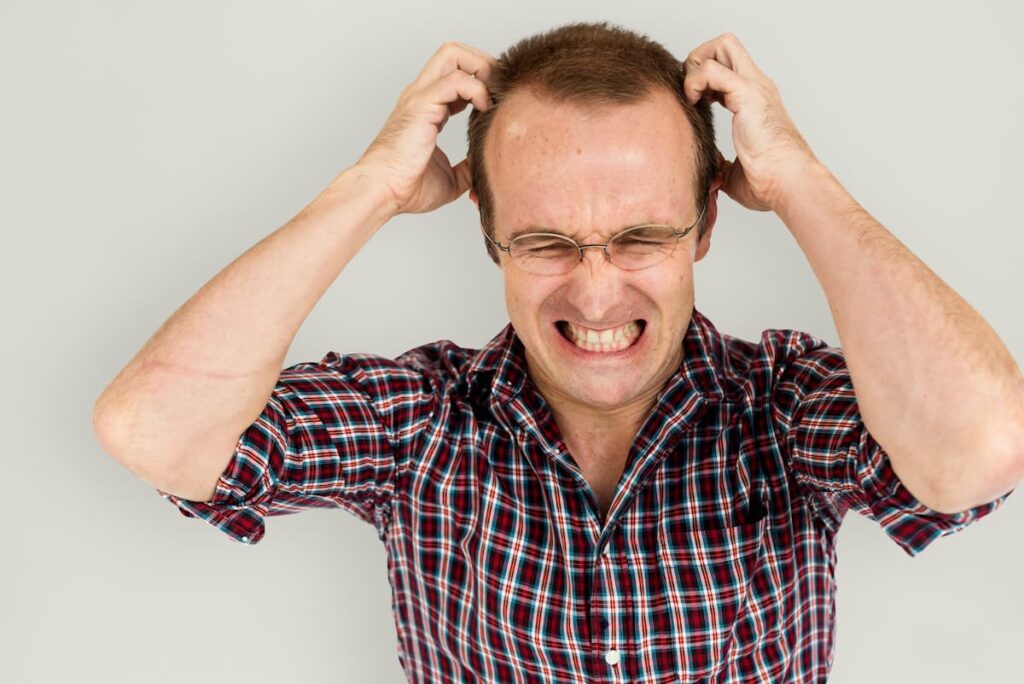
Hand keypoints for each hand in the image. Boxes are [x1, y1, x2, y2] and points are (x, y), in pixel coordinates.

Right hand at [355, 41, 496, 215]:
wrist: (384, 192)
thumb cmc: (407, 187)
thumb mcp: (451, 178)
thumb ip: (468, 167)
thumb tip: (484, 167)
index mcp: (427, 108)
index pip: (457, 73)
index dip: (481, 81)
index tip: (496, 105)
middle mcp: (422, 95)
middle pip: (454, 52)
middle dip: (483, 64)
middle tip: (498, 93)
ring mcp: (420, 96)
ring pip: (453, 54)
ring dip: (481, 70)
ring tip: (492, 99)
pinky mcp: (422, 104)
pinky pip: (457, 79)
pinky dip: (477, 89)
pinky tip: (483, 109)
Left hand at [683, 34, 819, 212]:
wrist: (789, 185)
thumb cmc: (770, 182)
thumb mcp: (734, 172)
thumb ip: (721, 164)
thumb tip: (709, 170)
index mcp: (755, 100)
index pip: (727, 64)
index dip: (704, 76)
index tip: (695, 103)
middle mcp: (757, 87)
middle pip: (725, 45)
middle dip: (698, 59)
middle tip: (691, 92)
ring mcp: (754, 87)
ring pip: (721, 45)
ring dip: (696, 66)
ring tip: (692, 97)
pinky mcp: (748, 95)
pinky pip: (712, 70)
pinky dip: (695, 81)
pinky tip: (694, 104)